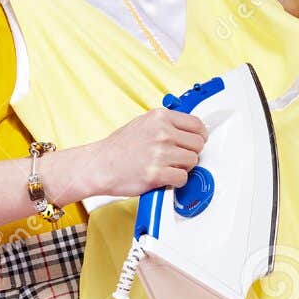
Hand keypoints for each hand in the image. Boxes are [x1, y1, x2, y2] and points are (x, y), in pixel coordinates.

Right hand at [82, 107, 208, 200]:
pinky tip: (164, 177)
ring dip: (183, 168)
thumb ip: (166, 124)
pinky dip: (176, 181)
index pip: (197, 125)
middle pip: (198, 144)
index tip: (195, 143)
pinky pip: (182, 178)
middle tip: (177, 159)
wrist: (99, 165)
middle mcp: (162, 132)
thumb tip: (189, 132)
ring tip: (167, 168)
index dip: (199, 136)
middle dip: (191, 153)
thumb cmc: (119, 147)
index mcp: (160, 117)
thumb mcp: (143, 123)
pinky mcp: (156, 173)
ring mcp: (160, 153)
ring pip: (192, 162)